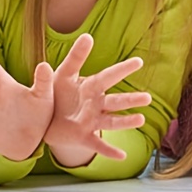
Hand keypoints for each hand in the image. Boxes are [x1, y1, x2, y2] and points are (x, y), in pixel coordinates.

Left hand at [44, 33, 150, 167]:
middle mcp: (97, 104)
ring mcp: (92, 121)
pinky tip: (122, 156)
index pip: (109, 76)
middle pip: (116, 102)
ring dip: (126, 122)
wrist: (44, 118)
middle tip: (147, 98)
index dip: (123, 69)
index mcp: (92, 87)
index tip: (139, 62)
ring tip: (140, 120)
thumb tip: (88, 35)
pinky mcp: (83, 137)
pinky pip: (98, 145)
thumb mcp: (64, 73)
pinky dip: (109, 152)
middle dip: (131, 100)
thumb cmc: (58, 93)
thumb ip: (76, 56)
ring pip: (112, 122)